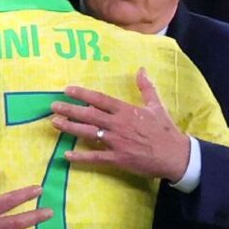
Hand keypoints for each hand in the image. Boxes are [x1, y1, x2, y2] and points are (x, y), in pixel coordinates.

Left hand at [50, 68, 190, 182]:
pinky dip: (81, 157)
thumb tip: (141, 70)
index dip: (83, 94)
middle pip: (89, 115)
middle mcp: (118, 124)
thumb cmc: (166, 130)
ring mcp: (116, 142)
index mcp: (126, 110)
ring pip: (88, 133)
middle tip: (53, 106)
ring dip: (70, 128)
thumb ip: (146, 88)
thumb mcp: (157, 106)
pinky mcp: (118, 159)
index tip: (68, 90)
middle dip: (70, 110)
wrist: (175, 155)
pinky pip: (95, 157)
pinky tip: (67, 156)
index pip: (100, 99)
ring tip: (55, 123)